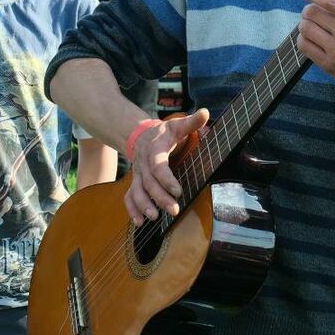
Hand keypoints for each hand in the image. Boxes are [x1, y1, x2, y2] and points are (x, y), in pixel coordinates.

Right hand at [125, 110, 209, 225]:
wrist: (141, 136)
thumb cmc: (164, 133)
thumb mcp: (177, 125)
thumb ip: (192, 122)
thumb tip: (206, 112)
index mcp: (155, 151)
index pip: (158, 166)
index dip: (167, 180)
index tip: (178, 191)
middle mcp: (143, 165)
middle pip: (148, 183)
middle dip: (159, 197)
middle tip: (173, 210)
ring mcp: (137, 175)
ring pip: (136, 192)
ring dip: (143, 205)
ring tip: (154, 217)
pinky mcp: (135, 183)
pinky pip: (129, 197)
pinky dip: (131, 210)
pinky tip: (138, 222)